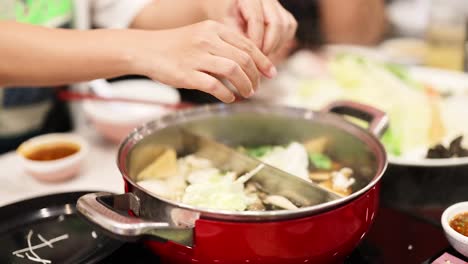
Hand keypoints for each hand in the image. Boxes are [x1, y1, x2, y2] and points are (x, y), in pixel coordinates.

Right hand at [130, 21, 276, 102]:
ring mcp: (197, 57)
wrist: (145, 50)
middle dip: (256, 76)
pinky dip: (227, 94)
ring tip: (247, 93)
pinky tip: (229, 98)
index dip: (263, 61)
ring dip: (245, 85)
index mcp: (214, 29)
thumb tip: (248, 63)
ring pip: (233, 71)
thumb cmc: (175, 46)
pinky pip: (215, 85)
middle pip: (244, 59)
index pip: (247, 45)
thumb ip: (223, 46)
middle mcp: (207, 40)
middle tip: (257, 87)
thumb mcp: (201, 36)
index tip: (271, 73)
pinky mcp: (187, 74)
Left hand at [205, 0, 297, 55]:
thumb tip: (247, 57)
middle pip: (277, 23)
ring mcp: (278, 5)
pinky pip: (289, 28)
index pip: (257, 20)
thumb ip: (236, 37)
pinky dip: (281, 42)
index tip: (250, 58)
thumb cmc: (225, 17)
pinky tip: (267, 49)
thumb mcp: (225, 25)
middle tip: (258, 61)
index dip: (255, 42)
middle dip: (268, 45)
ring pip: (286, 26)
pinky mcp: (285, 14)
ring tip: (262, 56)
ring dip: (276, 45)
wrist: (229, 7)